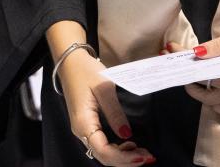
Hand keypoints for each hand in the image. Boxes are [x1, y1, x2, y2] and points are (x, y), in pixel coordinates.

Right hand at [58, 48, 155, 165]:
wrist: (70, 62)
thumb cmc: (86, 71)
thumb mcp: (104, 88)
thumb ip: (115, 112)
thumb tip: (126, 134)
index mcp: (83, 122)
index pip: (104, 151)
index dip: (124, 158)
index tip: (143, 156)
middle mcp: (81, 131)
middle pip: (104, 156)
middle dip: (126, 161)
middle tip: (149, 157)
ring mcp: (83, 129)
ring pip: (103, 152)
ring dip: (123, 157)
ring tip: (143, 153)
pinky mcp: (87, 125)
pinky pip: (102, 144)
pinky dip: (117, 149)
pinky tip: (130, 146)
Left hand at [169, 25, 219, 122]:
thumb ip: (216, 46)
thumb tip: (195, 53)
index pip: (199, 69)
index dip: (182, 59)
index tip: (170, 50)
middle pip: (203, 88)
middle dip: (187, 77)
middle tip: (179, 67)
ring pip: (214, 103)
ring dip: (201, 94)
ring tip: (193, 82)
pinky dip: (219, 108)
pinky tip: (213, 99)